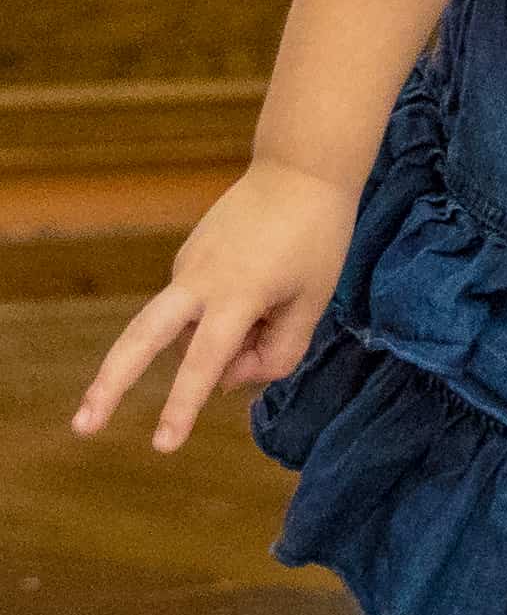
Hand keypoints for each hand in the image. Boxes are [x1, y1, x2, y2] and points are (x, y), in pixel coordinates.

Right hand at [72, 162, 358, 450]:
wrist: (300, 168)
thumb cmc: (316, 236)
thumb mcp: (313, 300)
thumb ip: (277, 352)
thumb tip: (224, 382)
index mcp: (237, 294)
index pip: (205, 364)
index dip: (183, 407)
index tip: (162, 445)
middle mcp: (199, 281)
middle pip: (141, 339)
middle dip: (110, 385)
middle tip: (82, 427)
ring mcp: (186, 266)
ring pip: (185, 330)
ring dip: (219, 341)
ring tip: (277, 297)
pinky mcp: (185, 257)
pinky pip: (198, 306)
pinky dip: (222, 315)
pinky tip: (261, 284)